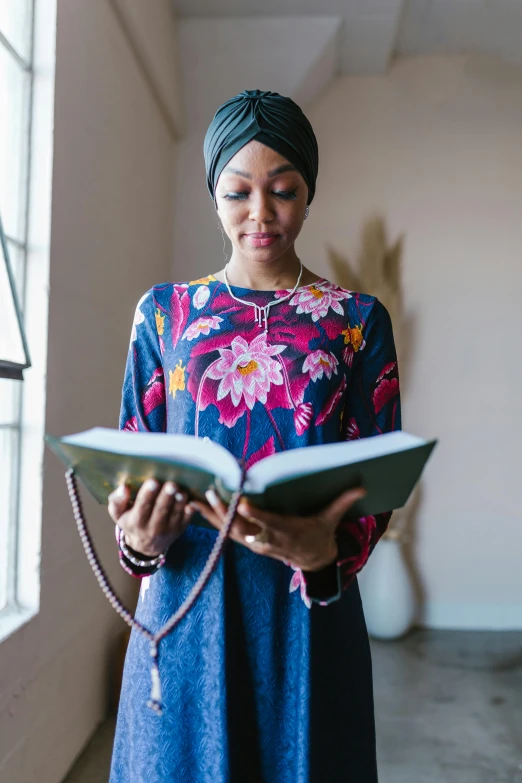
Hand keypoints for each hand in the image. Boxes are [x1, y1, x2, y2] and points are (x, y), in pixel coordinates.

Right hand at [108, 478, 192, 556]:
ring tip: (181, 491)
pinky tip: (191, 502)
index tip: (152, 481)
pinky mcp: (180, 529)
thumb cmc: (131, 521)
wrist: (145, 545)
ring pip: (175, 514)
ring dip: (179, 502)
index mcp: (136, 521)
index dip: (147, 494)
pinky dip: (189, 511)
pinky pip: (186, 519)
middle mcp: (153, 528)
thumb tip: (123, 488)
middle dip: (166, 497)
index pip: (142, 506)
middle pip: (161, 510)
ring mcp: (168, 529)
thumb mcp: (118, 513)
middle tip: (171, 484)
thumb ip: (117, 500)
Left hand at [190, 486, 366, 571]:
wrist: (313, 561)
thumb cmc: (320, 535)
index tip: (241, 504)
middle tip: (209, 493)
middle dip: (224, 513)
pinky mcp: (249, 543)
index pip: (267, 523)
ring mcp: (256, 543)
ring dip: (211, 516)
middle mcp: (267, 539)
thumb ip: (342, 502)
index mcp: (286, 532)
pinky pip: (226, 533)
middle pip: (242, 528)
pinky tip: (196, 508)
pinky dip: (212, 521)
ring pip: (229, 531)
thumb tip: (362, 487)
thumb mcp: (331, 520)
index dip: (254, 516)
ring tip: (192, 499)